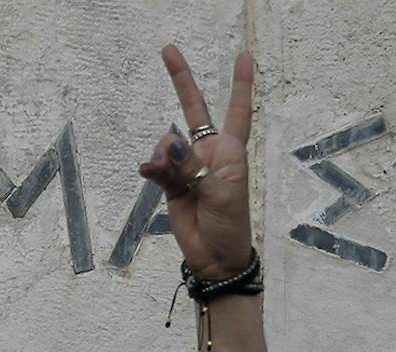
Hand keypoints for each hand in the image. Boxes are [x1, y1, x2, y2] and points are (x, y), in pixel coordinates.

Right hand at [137, 45, 255, 279]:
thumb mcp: (219, 194)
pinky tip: (150, 174)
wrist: (214, 258)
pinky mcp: (170, 182)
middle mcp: (208, 153)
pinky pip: (156, 165)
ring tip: (170, 178)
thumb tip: (172, 142)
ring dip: (164, 156)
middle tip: (168, 49)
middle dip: (182, 80)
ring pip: (166, 143)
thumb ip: (193, 167)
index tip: (244, 57)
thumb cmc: (229, 226)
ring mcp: (188, 166)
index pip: (237, 111)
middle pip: (194, 110)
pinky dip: (153, 168)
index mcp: (230, 152)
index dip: (241, 84)